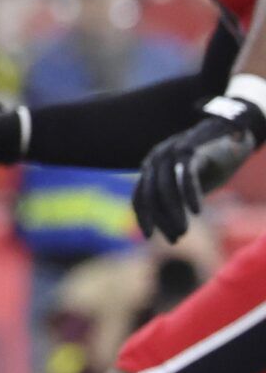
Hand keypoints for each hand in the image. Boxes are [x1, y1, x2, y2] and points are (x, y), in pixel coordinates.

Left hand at [133, 102, 261, 241]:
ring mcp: (171, 152)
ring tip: (183, 231)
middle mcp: (156, 159)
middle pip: (150, 195)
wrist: (233, 133)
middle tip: (175, 238)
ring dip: (174, 212)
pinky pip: (186, 175)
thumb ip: (177, 202)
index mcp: (151, 167)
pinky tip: (196, 212)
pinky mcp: (191, 149)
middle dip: (161, 219)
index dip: (143, 217)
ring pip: (166, 188)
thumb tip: (171, 234)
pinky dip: (189, 194)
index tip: (148, 236)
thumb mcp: (190, 185)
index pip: (140, 196)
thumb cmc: (210, 162)